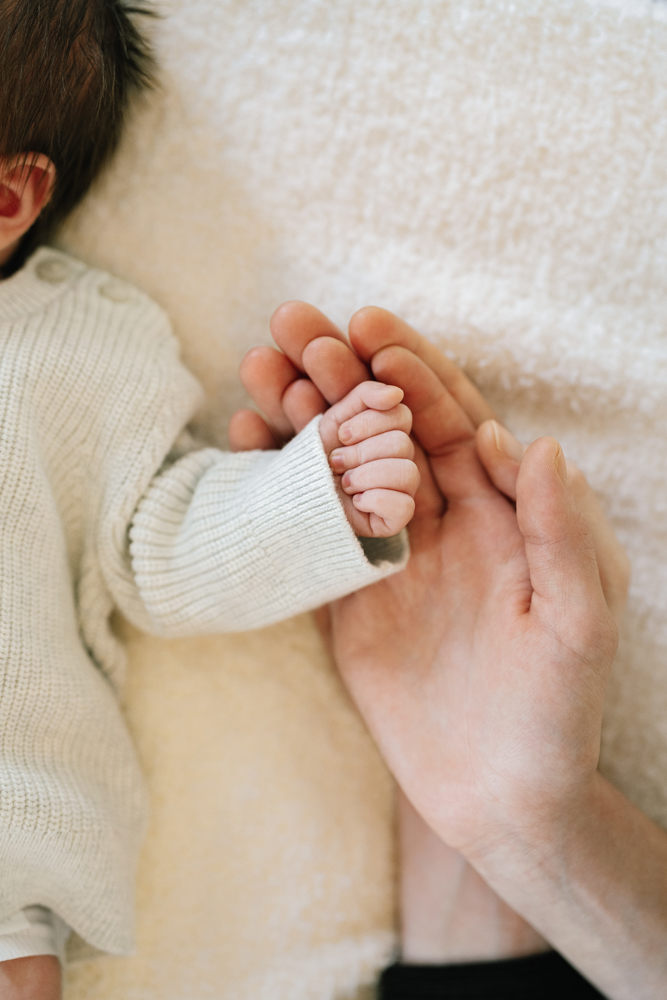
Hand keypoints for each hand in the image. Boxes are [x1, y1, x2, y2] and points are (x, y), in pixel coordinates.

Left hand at [318, 380, 417, 536]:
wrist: (296, 493)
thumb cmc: (318, 455)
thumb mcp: (336, 418)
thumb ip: (365, 395)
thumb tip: (396, 394)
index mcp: (391, 434)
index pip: (400, 416)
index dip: (367, 424)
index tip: (341, 436)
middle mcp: (401, 461)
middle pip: (402, 444)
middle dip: (360, 453)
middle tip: (336, 463)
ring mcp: (401, 491)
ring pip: (407, 473)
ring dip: (365, 476)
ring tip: (344, 483)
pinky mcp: (395, 519)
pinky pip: (404, 506)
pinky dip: (375, 500)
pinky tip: (357, 502)